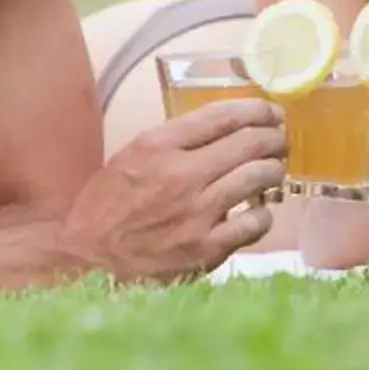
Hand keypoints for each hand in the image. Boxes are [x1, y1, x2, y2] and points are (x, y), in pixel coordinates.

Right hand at [59, 98, 290, 283]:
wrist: (89, 259)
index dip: (255, 110)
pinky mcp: (207, 249)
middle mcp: (182, 173)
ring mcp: (198, 212)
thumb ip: (172, 142)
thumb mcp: (130, 157)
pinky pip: (255, 223)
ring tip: (274, 171)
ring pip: (259, 177)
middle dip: (274, 137)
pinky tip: (258, 211)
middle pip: (249, 142)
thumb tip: (220, 132)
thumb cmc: (106, 206)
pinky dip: (264, 214)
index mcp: (159, 145)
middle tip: (280, 140)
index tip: (270, 111)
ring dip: (274, 170)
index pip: (222, 116)